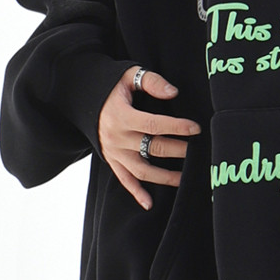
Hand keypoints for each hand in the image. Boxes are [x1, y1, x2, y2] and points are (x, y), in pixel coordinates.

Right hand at [98, 66, 201, 209]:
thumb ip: (151, 82)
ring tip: (185, 178)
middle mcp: (116, 137)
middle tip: (199, 151)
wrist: (80, 98)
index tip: (195, 128)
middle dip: (178, 150)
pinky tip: (150, 204)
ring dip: (164, 177)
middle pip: (152, 147)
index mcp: (121, 116)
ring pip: (142, 170)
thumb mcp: (127, 75)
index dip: (176, 126)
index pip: (153, 124)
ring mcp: (114, 152)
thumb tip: (173, 93)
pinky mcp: (111, 160)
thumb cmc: (109, 85)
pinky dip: (136, 193)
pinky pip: (124, 180)